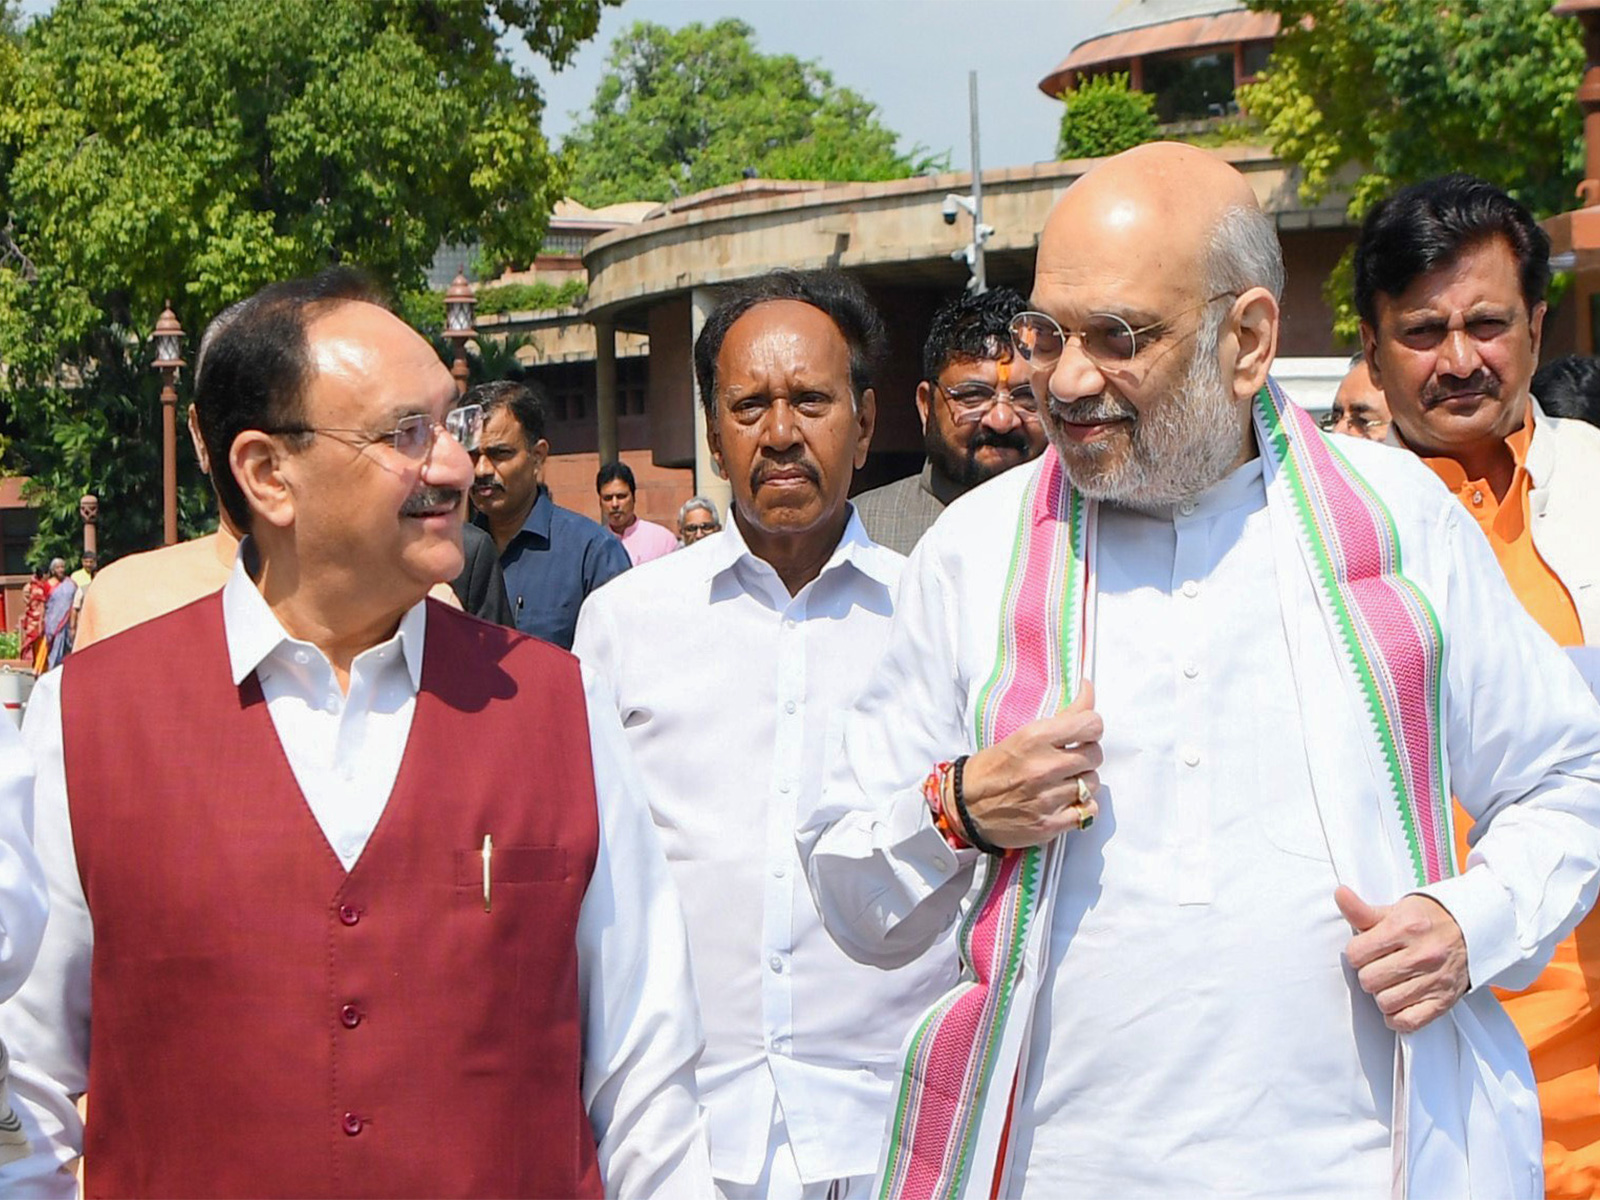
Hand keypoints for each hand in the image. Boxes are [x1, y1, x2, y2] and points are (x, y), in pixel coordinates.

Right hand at [958, 682, 1102, 848]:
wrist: (965, 807)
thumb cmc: (989, 769)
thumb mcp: (1020, 734)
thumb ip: (1060, 718)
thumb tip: (1088, 692)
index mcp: (1034, 739)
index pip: (1090, 725)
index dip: (1091, 726)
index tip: (1084, 729)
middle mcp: (1042, 768)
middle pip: (1095, 755)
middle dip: (1086, 754)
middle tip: (1071, 757)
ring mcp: (1047, 798)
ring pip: (1092, 783)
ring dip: (1083, 781)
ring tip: (1063, 780)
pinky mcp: (1049, 824)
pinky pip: (1088, 811)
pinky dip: (1082, 806)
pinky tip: (1066, 801)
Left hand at [1336, 886, 1467, 1033]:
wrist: (1473, 931)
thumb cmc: (1428, 920)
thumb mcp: (1395, 910)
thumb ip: (1362, 910)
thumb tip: (1340, 894)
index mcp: (1405, 927)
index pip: (1356, 953)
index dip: (1356, 953)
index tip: (1366, 951)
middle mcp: (1421, 955)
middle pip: (1368, 980)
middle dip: (1368, 973)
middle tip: (1380, 966)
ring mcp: (1434, 980)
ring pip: (1385, 1002)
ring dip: (1382, 995)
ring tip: (1391, 983)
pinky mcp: (1443, 1001)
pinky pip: (1408, 1022)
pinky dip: (1397, 1018)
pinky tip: (1398, 1004)